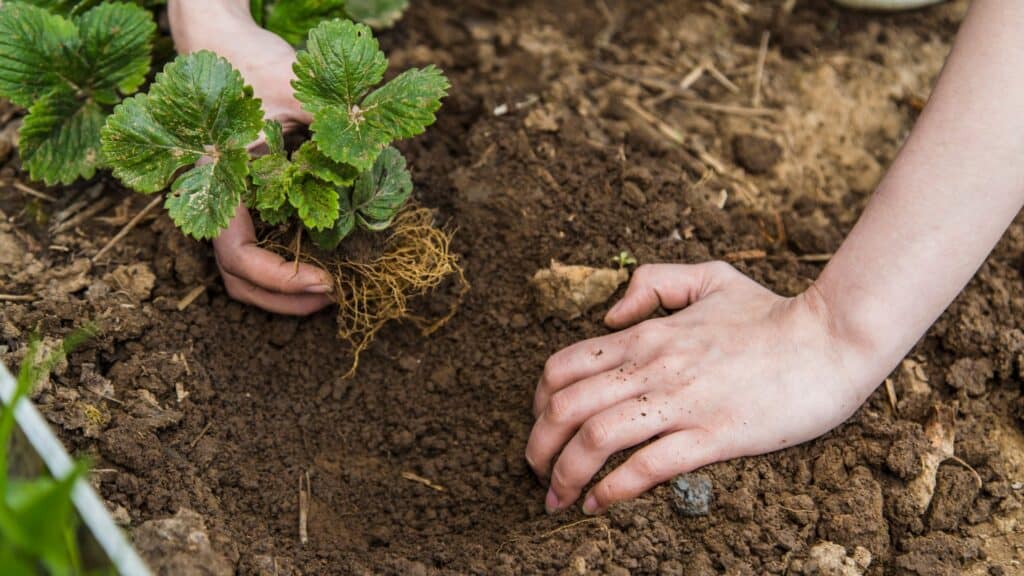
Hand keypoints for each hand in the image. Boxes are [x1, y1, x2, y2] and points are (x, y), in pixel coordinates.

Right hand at [168, 0, 329, 314]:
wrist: (218, 39)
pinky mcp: (241, 197)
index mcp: (220, 185)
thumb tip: (378, 158)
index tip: (325, 280)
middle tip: (337, 296)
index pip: (238, 256)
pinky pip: (256, 245)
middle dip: (286, 299)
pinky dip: (285, 264)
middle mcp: (216, 202)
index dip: (280, 278)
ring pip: (244, 270)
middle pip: (239, 279)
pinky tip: (322, 258)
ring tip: (332, 288)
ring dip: (284, 290)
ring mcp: (227, 203)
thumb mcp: (298, 89)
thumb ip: (333, 125)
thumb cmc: (251, 61)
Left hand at [527, 262, 880, 514]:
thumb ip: (653, 283)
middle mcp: (652, 367)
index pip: (563, 367)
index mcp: (646, 334)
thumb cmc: (772, 312)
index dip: (538, 402)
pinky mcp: (713, 435)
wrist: (831, 338)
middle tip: (536, 472)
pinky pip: (646, 467)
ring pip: (595, 440)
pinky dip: (612, 490)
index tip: (541, 426)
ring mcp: (681, 401)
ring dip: (564, 475)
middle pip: (564, 408)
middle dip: (537, 446)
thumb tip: (610, 316)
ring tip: (557, 498)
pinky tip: (599, 505)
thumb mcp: (708, 277)